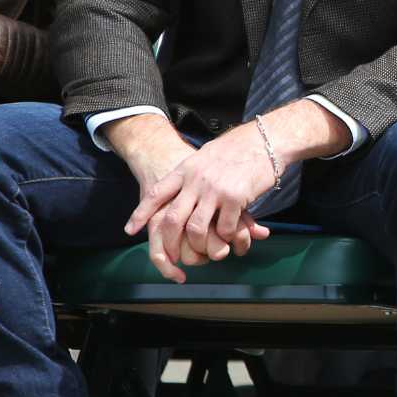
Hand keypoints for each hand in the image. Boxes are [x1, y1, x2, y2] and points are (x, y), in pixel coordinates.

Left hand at [122, 123, 276, 282]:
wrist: (266, 139)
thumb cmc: (239, 148)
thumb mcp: (207, 156)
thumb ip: (193, 174)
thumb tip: (182, 187)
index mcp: (186, 169)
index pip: (156, 194)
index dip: (141, 214)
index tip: (130, 230)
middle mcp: (195, 180)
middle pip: (172, 218)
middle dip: (169, 242)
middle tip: (172, 256)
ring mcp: (214, 189)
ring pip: (195, 228)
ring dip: (199, 244)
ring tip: (206, 251)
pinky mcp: (235, 197)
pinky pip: (224, 228)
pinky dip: (225, 237)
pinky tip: (231, 237)